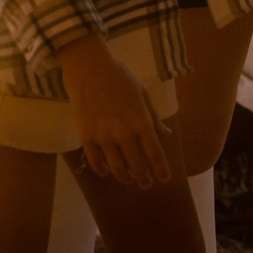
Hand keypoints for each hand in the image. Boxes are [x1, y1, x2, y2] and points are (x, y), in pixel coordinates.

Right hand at [58, 35, 175, 185]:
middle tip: (146, 184)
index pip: (155, 154)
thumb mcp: (143, 94)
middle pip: (137, 166)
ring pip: (117, 168)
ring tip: (129, 179)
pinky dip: (103, 170)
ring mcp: (104, 137)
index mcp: (142, 122)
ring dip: (125, 177)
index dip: (161, 170)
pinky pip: (96, 162)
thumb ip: (154, 117)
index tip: (165, 180)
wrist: (89, 69)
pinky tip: (107, 171)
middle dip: (144, 178)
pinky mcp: (86, 137)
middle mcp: (124, 134)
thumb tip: (165, 134)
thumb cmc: (120, 78)